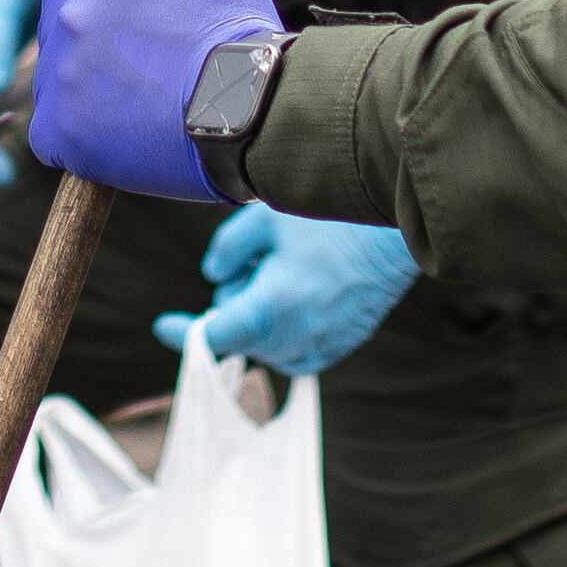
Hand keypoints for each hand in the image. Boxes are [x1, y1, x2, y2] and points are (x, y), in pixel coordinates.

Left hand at [23, 0, 277, 205]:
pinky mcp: (59, 131)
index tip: (120, 20)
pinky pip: (52, 133)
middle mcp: (70, 15)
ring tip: (139, 102)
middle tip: (135, 64)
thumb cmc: (238, 24)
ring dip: (84, 89)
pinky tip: (123, 135)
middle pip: (55, 27)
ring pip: (54, 81)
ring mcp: (59, 75)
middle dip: (85, 42)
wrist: (255, 103)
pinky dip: (80, 137)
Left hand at [158, 202, 418, 376]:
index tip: (163, 326)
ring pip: (268, 337)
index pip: (211, 335)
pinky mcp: (343, 344)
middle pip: (241, 329)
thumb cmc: (333, 218)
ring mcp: (322, 347)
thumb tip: (215, 276)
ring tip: (294, 262)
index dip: (182, 332)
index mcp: (268, 313)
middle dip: (239, 295)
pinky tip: (309, 281)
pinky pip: (298, 342)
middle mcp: (294, 341)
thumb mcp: (265, 219)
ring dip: (266, 308)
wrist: (403, 228)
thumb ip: (227, 251)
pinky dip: (291, 319)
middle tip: (264, 252)